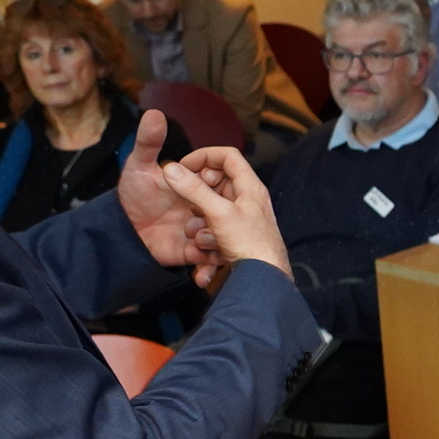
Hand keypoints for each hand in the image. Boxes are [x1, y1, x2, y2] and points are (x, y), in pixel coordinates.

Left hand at [116, 111, 219, 274]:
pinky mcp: (198, 251)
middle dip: (216, 214)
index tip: (203, 183)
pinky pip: (211, 259)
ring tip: (188, 234)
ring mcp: (203, 229)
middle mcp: (206, 206)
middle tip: (193, 214)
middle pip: (227, 209)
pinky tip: (196, 263)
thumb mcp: (139, 167)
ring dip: (210, 238)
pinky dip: (207, 265)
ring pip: (222, 235)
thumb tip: (154, 112)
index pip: (222, 180)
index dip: (215, 181)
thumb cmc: (133, 197)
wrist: (122, 235)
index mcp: (199, 184)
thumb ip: (149, 142)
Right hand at [158, 146, 289, 281]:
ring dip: (201, 229)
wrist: (266, 282)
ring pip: (211, 214)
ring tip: (204, 241)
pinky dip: (207, 247)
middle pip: (215, 186)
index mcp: (250, 187)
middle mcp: (248, 201)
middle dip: (197, 200)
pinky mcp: (236, 241)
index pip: (228, 156)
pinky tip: (205, 260)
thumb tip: (172, 170)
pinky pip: (214, 236)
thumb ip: (195, 191)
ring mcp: (242, 222)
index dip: (204, 156)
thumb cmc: (252, 246)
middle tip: (190, 210)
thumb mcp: (220, 214)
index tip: (183, 166)